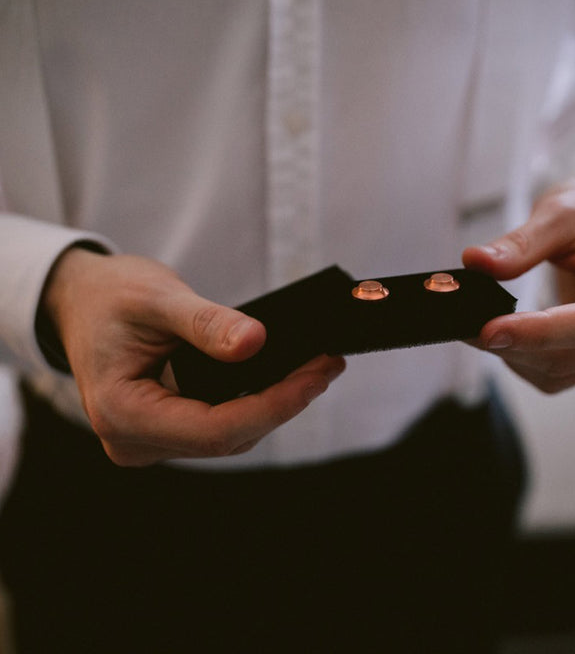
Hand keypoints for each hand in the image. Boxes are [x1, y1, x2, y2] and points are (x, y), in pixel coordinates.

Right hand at [42, 249, 344, 464]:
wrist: (82, 300)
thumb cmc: (109, 296)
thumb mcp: (156, 298)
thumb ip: (205, 323)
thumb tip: (256, 343)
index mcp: (122, 413)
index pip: (213, 429)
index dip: (272, 406)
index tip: (316, 376)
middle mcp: (135, 440)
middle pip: (227, 437)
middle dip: (283, 403)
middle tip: (328, 366)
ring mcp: (151, 439)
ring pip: (229, 436)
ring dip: (275, 405)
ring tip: (317, 368)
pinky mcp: (168, 427)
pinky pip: (220, 424)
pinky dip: (256, 402)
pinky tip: (286, 377)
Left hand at [462, 166, 574, 392]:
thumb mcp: (560, 213)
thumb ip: (521, 243)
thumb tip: (476, 263)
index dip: (536, 333)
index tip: (487, 331)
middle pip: (569, 355)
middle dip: (511, 343)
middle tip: (461, 322)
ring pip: (556, 371)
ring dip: (510, 354)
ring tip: (473, 324)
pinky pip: (554, 373)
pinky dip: (519, 358)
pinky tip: (499, 334)